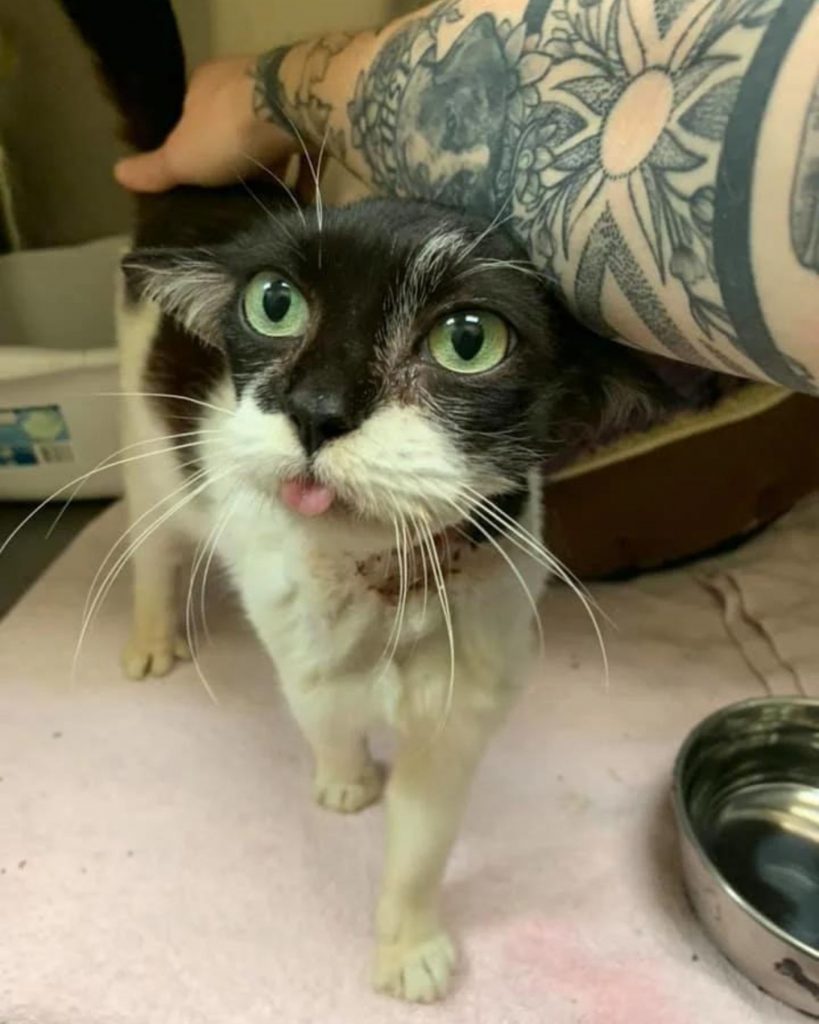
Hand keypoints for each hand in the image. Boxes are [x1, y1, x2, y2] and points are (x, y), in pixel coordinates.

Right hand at [114, 56, 295, 191]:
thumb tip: (117, 174)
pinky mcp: (316, 113)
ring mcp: (283, 96)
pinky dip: (304, 176)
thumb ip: (154, 169)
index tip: (200, 179)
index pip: (193, 115)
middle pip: (235, 127)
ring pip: (273, 137)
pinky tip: (302, 204)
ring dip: (273, 169)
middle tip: (237, 197)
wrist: (292, 110)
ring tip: (269, 206)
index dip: (194, 146)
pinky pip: (307, 150)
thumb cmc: (227, 132)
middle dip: (236, 160)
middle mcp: (244, 82)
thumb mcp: (182, 158)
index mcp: (206, 84)